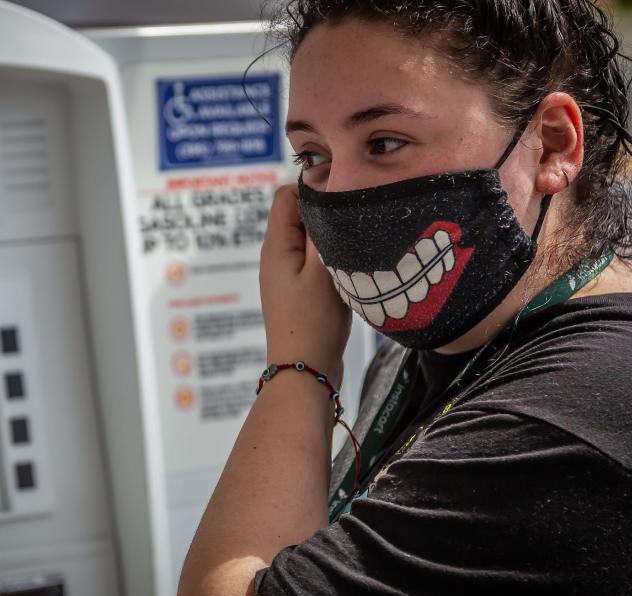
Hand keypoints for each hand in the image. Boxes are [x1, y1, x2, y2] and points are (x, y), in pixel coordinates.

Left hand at [259, 184, 350, 381]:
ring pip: (311, 240)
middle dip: (326, 214)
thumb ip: (321, 231)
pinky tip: (349, 271)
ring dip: (332, 241)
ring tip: (354, 248)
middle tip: (356, 221)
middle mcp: (277, 257)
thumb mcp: (321, 271)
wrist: (304, 372)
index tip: (343, 195)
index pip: (286, 195)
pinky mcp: (300, 291)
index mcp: (276, 246)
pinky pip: (315, 263)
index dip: (313, 188)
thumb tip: (323, 192)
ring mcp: (288, 275)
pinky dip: (332, 261)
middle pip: (300, 216)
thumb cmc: (312, 323)